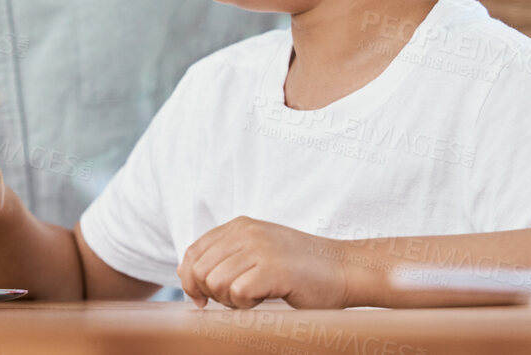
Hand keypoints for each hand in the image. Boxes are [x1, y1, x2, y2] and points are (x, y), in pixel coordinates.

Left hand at [177, 217, 349, 308]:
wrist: (345, 269)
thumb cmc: (300, 268)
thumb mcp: (257, 252)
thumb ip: (224, 258)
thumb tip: (185, 276)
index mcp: (239, 226)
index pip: (192, 253)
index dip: (192, 281)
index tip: (206, 299)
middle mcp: (245, 232)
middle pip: (198, 272)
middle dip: (213, 294)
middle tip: (240, 297)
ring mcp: (259, 248)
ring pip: (215, 283)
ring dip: (231, 300)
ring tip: (256, 295)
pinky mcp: (273, 269)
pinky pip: (238, 294)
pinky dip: (248, 305)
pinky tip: (266, 299)